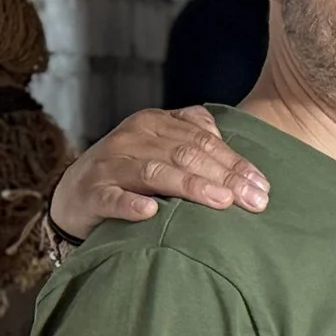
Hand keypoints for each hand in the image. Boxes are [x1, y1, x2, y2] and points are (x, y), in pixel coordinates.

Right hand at [49, 106, 269, 238]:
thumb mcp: (159, 145)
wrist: (74, 194)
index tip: (262, 185)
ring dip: (190, 186)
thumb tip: (222, 134)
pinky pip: (112, 198)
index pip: (202, 141)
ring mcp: (110, 166)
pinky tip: (150, 211)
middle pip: (185, 155)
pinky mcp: (91, 193)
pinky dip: (130, 205)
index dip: (234, 162)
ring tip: (221, 202)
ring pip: (154, 173)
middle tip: (254, 200)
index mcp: (153, 124)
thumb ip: (190, 134)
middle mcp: (131, 140)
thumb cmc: (129, 172)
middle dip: (224, 177)